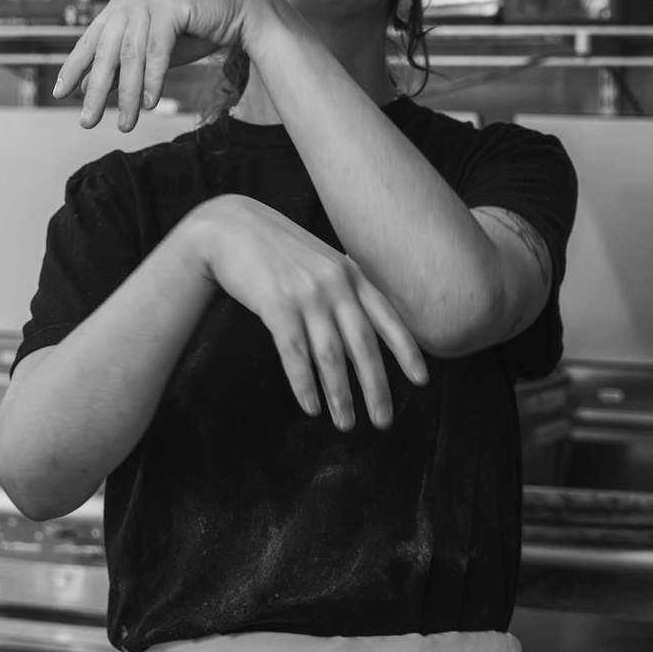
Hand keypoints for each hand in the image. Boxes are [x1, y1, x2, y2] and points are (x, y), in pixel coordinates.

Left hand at [53, 0, 270, 130]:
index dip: (75, 67)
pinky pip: (157, 50)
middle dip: (95, 90)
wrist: (240, 10)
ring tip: (125, 123)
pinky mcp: (171, 4)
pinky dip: (152, 79)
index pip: (92, 39)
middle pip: (107, 50)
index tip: (60, 94)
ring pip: (131, 54)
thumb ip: (124, 65)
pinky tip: (148, 103)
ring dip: (127, 94)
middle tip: (86, 121)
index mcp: (121, 2)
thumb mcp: (153, 52)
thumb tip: (91, 90)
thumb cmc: (196, 30)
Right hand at [188, 195, 428, 431]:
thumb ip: (343, 287)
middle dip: (376, 387)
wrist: (231, 227)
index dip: (406, 351)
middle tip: (384, 422)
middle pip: (363, 344)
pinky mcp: (276, 305)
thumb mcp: (320, 261)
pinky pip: (295, 354)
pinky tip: (312, 407)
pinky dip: (305, 384)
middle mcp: (335, 283)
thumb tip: (364, 329)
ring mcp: (306, 294)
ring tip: (346, 424)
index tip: (421, 380)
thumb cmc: (277, 250)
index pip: (387, 317)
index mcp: (350, 273)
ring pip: (331, 355)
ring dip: (341, 394)